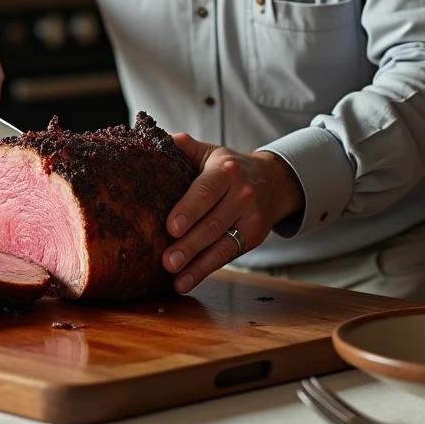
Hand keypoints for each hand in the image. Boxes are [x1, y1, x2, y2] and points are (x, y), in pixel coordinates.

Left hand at [162, 134, 304, 293]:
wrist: (272, 181)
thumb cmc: (228, 167)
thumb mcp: (209, 152)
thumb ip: (182, 146)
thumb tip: (152, 141)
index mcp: (226, 170)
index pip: (206, 191)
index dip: (189, 209)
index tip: (171, 226)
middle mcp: (242, 195)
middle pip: (213, 223)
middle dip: (190, 244)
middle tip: (167, 260)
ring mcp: (250, 219)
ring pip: (221, 244)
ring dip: (196, 263)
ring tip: (175, 276)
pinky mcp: (252, 238)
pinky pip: (226, 256)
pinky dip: (204, 271)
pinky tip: (184, 282)